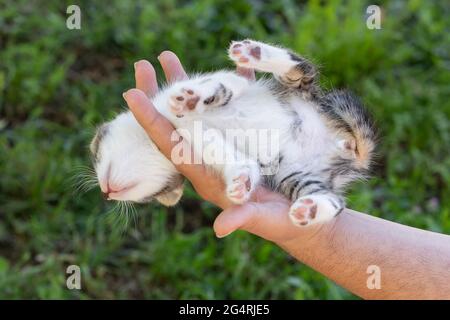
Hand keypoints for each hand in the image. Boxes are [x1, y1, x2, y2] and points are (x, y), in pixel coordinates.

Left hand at [123, 52, 318, 244]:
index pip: (171, 146)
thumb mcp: (261, 220)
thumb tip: (219, 228)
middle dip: (160, 94)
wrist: (300, 217)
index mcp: (205, 176)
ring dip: (186, 84)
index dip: (151, 122)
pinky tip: (231, 66)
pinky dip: (229, 87)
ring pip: (199, 111)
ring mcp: (225, 146)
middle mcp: (209, 158)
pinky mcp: (245, 139)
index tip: (131, 95)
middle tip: (142, 64)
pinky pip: (232, 108)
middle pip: (176, 123)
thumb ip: (241, 218)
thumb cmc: (280, 222)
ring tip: (170, 57)